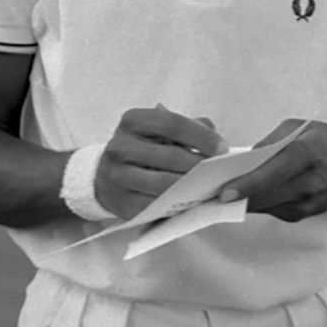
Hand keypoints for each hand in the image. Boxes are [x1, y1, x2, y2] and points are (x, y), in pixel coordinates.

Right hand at [94, 106, 225, 220]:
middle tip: (219, 171)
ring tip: (208, 186)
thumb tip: (214, 135)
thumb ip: (188, 126)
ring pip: (163, 183)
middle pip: (170, 155)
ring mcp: (118, 176)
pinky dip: (177, 203)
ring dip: (191, 186)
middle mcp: (120, 146)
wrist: (105, 177)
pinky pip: (156, 204)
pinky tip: (190, 200)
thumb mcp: (158, 130)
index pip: (172, 123)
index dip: (201, 136)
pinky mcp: (122, 202)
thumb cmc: (142, 149)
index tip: (222, 148)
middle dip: (199, 164)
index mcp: (132, 121)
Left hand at [214, 119, 326, 222]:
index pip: (273, 173)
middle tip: (208, 195)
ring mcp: (310, 202)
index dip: (247, 185)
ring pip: (267, 206)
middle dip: (237, 197)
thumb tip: (244, 160)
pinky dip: (260, 203)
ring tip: (222, 195)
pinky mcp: (307, 214)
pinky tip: (248, 196)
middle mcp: (310, 182)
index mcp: (307, 152)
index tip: (223, 193)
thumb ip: (271, 141)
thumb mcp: (301, 127)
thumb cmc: (326, 140)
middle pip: (266, 196)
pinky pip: (275, 211)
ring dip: (245, 202)